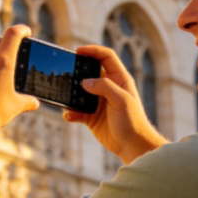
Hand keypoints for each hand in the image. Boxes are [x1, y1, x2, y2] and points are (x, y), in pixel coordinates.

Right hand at [64, 44, 165, 162]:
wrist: (133, 146)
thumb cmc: (133, 121)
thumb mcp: (121, 100)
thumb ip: (104, 87)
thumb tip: (84, 82)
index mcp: (119, 79)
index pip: (106, 57)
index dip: (93, 50)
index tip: (78, 51)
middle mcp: (108, 88)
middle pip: (89, 72)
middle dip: (77, 71)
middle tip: (66, 72)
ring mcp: (98, 102)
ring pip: (80, 92)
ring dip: (71, 94)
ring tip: (64, 95)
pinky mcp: (91, 116)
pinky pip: (76, 111)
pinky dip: (71, 112)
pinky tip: (69, 115)